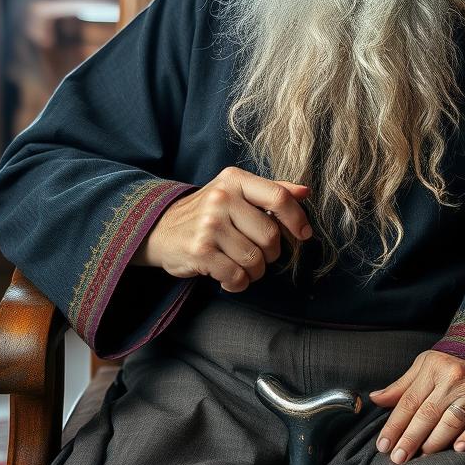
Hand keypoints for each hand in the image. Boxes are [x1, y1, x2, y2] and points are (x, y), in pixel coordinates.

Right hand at [135, 167, 311, 292]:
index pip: (278, 197)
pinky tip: (228, 277)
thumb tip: (305, 192)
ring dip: (254, 271)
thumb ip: (271, 190)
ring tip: (240, 265)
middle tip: (258, 254)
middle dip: (271, 253)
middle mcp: (222, 198)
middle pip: (270, 235)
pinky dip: (237, 283)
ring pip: (254, 260)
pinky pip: (236, 276)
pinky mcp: (200, 251)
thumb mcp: (236, 192)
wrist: (160, 230)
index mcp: (234, 180)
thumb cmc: (207, 212)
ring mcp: (209, 225)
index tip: (303, 234)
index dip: (296, 219)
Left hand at [369, 351, 464, 463]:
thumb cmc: (454, 363)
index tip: (383, 445)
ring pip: (451, 421)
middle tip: (397, 459)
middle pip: (427, 414)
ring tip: (421, 457)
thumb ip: (402, 385)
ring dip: (435, 442)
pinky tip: (458, 449)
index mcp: (434, 369)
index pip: (409, 401)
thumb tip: (375, 398)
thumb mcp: (426, 365)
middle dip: (409, 438)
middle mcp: (454, 380)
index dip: (394, 425)